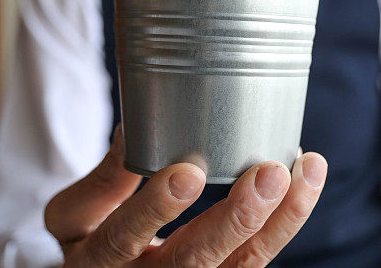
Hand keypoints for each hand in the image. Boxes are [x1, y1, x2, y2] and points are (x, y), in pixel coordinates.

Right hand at [44, 127, 327, 266]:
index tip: (188, 173)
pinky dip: (282, 224)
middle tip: (269, 175)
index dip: (156, 209)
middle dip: (237, 219)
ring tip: (306, 172)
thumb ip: (105, 177)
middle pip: (194, 262)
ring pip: (239, 267)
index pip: (124, 238)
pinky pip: (253, 262)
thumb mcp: (74, 212)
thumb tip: (134, 126)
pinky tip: (302, 186)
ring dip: (278, 221)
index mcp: (98, 261)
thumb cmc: (85, 236)